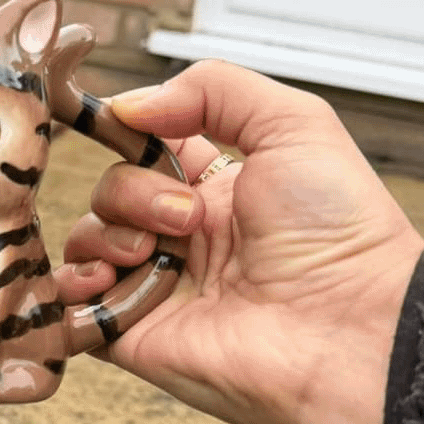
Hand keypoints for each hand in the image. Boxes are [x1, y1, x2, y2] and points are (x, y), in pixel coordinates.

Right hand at [55, 60, 423, 423]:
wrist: (347, 330)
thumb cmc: (340, 232)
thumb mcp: (295, 124)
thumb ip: (214, 90)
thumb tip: (129, 104)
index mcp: (223, 190)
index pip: (149, 148)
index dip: (131, 133)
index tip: (123, 124)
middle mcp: (187, 237)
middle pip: (114, 189)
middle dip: (133, 190)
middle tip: (186, 218)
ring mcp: (158, 285)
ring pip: (90, 237)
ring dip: (107, 230)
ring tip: (152, 251)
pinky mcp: (134, 333)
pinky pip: (76, 303)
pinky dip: (76, 281)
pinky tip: (109, 274)